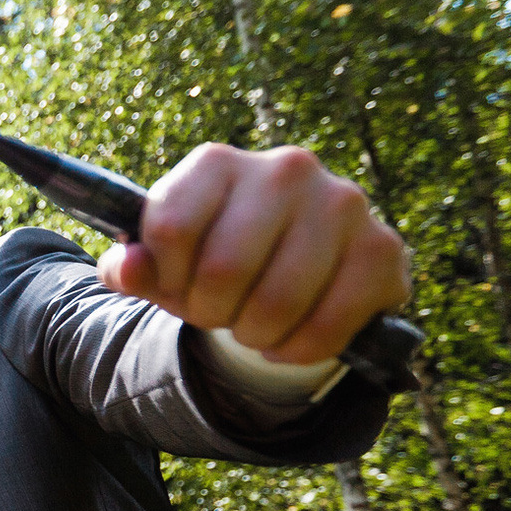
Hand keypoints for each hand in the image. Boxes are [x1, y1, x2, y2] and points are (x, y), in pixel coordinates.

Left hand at [99, 144, 409, 365]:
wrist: (293, 266)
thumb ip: (136, 267)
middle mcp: (286, 168)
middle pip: (224, 270)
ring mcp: (342, 203)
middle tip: (219, 314)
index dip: (165, 279)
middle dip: (212, 313)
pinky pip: (329, 325)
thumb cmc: (214, 259)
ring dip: (255, 335)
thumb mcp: (166, 265)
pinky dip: (299, 349)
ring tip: (253, 327)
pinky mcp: (383, 247)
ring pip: (278, 302)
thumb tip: (127, 270)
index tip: (176, 285)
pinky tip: (289, 341)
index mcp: (218, 162)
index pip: (170, 229)